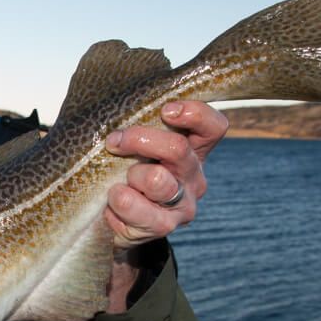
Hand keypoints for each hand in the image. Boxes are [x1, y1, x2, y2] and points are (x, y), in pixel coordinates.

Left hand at [103, 100, 227, 247]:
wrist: (107, 221)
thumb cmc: (117, 171)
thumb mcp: (129, 144)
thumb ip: (133, 122)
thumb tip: (110, 94)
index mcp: (192, 150)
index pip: (213, 127)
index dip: (194, 113)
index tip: (165, 109)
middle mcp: (193, 176)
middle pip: (178, 149)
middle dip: (140, 139)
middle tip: (113, 141)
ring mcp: (182, 204)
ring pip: (157, 179)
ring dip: (129, 175)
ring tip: (117, 182)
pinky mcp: (164, 226)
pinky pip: (135, 206)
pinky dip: (117, 200)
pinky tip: (112, 203)